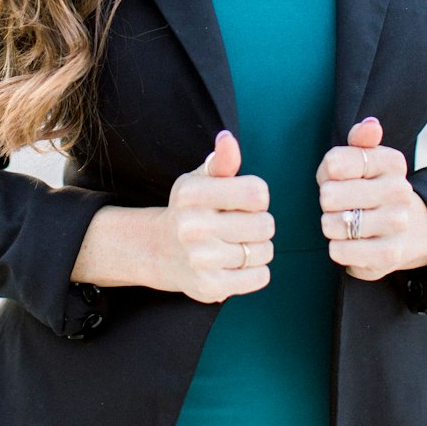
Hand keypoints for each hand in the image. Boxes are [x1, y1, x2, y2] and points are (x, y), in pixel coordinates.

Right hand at [157, 130, 273, 303]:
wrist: (161, 250)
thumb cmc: (191, 209)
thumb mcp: (201, 180)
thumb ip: (221, 161)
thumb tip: (228, 139)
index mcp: (192, 194)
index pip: (257, 192)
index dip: (258, 197)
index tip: (242, 202)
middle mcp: (192, 226)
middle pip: (265, 224)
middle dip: (260, 224)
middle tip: (240, 226)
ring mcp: (200, 259)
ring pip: (265, 251)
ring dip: (258, 249)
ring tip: (236, 245)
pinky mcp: (210, 286)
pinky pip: (260, 277)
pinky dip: (256, 272)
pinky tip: (237, 265)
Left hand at [317, 117, 426, 280]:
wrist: (405, 229)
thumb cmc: (369, 187)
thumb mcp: (364, 158)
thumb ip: (360, 140)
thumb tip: (370, 126)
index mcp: (392, 162)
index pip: (334, 162)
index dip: (327, 172)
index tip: (337, 176)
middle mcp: (399, 191)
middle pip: (330, 195)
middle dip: (327, 200)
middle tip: (339, 203)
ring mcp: (396, 224)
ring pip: (333, 224)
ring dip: (330, 225)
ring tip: (344, 222)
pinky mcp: (388, 255)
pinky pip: (340, 251)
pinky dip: (337, 248)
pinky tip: (350, 242)